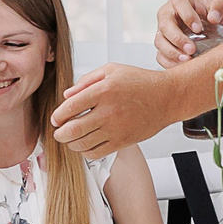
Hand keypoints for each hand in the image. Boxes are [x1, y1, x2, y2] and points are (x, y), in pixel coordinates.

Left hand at [52, 64, 178, 158]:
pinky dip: (85, 152)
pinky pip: (96, 153)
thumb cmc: (140, 82)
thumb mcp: (112, 70)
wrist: (166, 98)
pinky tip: (86, 144)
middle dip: (59, 134)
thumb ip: (87, 80)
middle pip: (72, 129)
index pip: (70, 107)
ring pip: (82, 144)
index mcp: (104, 90)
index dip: (58, 115)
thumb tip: (67, 95)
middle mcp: (108, 111)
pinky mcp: (122, 141)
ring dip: (70, 143)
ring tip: (70, 139)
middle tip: (58, 132)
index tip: (56, 119)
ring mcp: (116, 128)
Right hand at [154, 0, 222, 66]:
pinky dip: (169, 62)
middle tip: (191, 49)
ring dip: (172, 52)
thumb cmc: (213, 12)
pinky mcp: (164, 46)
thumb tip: (213, 17)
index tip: (198, 28)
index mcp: (180, 0)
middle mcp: (168, 14)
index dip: (187, 16)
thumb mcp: (221, 3)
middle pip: (165, 25)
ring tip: (187, 59)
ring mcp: (163, 31)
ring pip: (160, 41)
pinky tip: (181, 66)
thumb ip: (219, 4)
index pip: (178, 3)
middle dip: (178, 38)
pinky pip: (161, 56)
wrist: (215, 27)